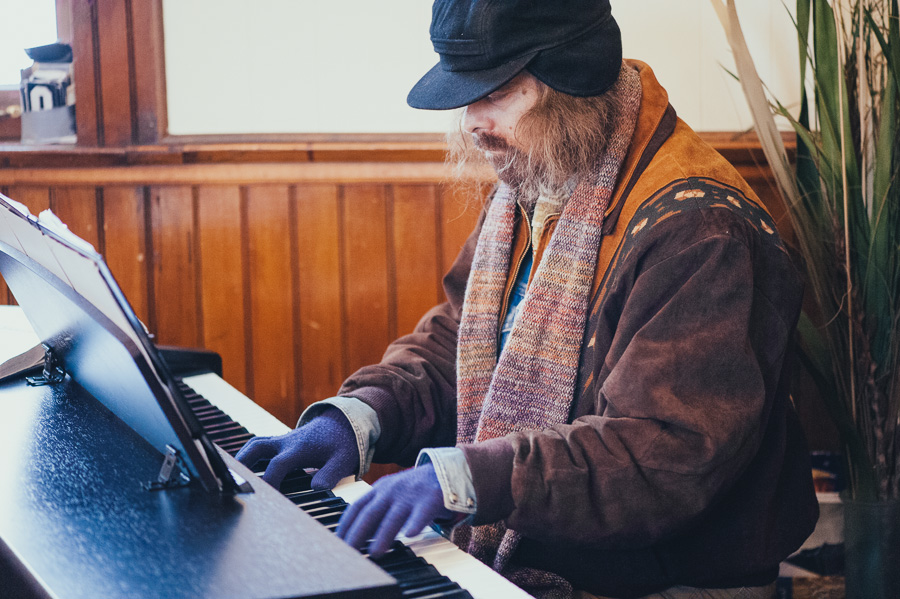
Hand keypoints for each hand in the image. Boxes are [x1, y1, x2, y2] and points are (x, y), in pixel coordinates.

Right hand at [235, 408, 358, 489]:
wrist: (345, 422)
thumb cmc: (343, 443)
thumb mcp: (343, 461)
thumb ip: (330, 474)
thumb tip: (317, 488)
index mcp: (300, 448)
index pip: (277, 464)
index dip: (268, 480)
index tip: (262, 497)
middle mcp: (287, 442)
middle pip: (257, 447)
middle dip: (242, 463)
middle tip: (230, 481)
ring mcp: (283, 439)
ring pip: (255, 444)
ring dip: (242, 458)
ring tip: (230, 476)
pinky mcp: (281, 441)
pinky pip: (260, 444)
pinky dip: (249, 454)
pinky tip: (243, 468)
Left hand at [336, 463, 452, 556]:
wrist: (443, 472)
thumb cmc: (413, 490)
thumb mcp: (390, 496)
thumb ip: (375, 513)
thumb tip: (356, 537)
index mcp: (379, 489)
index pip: (357, 507)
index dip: (345, 524)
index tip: (337, 542)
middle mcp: (391, 491)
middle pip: (370, 513)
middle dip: (357, 534)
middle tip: (349, 552)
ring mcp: (410, 495)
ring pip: (394, 516)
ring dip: (383, 536)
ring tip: (375, 553)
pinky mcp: (430, 499)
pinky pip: (421, 513)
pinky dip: (415, 523)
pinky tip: (410, 534)